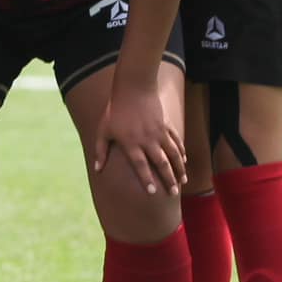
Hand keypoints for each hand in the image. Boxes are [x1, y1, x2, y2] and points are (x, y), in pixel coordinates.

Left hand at [91, 76, 188, 195]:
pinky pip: (177, 142)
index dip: (147, 179)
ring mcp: (159, 133)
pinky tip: (183, 161)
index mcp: (131, 143)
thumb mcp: (103, 130)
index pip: (140, 166)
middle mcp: (147, 141)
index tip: (153, 192)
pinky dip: (181, 152)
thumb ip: (101, 151)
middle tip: (173, 193)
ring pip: (173, 155)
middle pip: (161, 164)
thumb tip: (97, 169)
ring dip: (179, 169)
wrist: (133, 89)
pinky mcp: (167, 126)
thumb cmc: (115, 111)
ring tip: (183, 181)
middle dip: (168, 180)